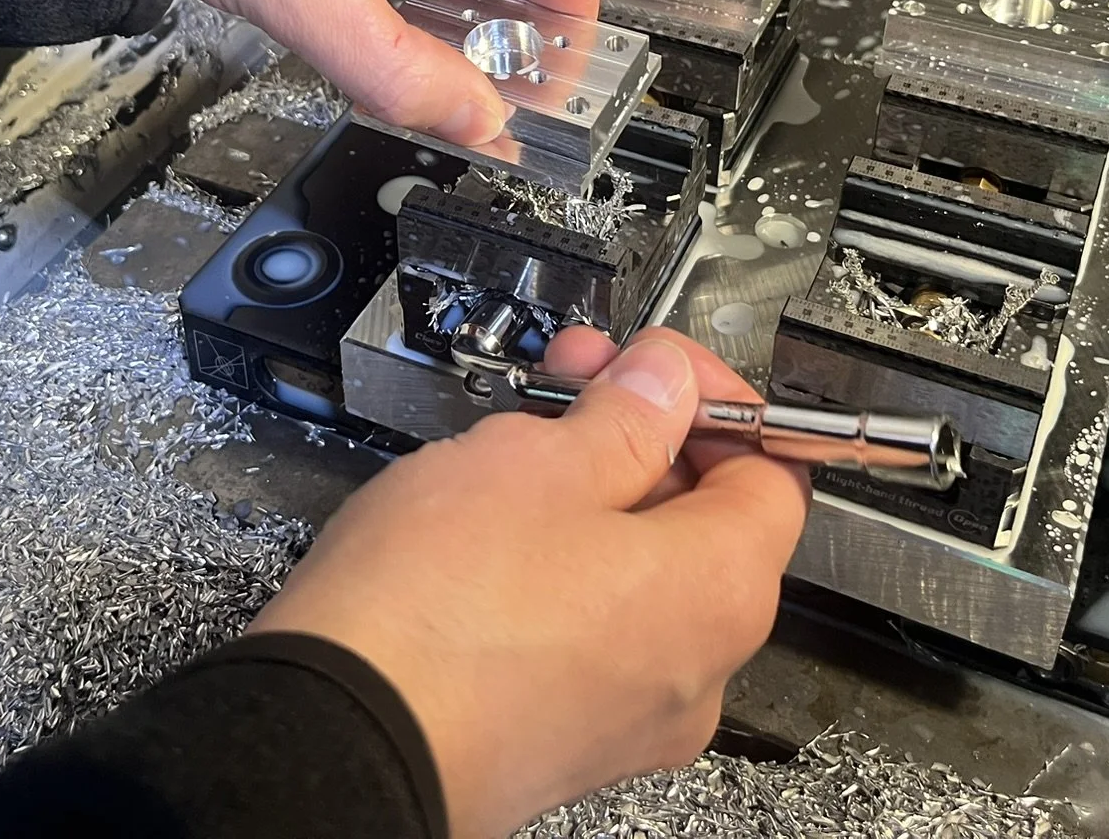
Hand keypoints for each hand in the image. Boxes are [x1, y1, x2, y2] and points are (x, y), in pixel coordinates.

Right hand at [247, 328, 809, 836]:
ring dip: (587, 498)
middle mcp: (694, 669)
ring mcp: (627, 715)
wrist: (335, 743)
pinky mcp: (559, 737)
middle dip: (637, 436)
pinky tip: (481, 534)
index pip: (773, 470)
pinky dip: (553, 573)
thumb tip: (666, 387)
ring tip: (507, 452)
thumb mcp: (538, 462)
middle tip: (569, 383)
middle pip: (701, 522)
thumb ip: (625, 415)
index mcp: (719, 592)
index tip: (653, 364)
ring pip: (634, 576)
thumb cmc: (434, 617)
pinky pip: (583, 633)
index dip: (714, 398)